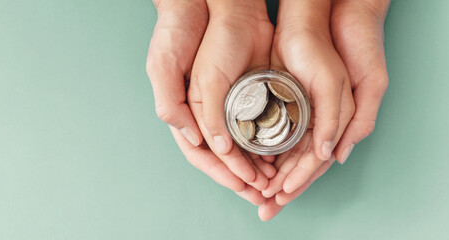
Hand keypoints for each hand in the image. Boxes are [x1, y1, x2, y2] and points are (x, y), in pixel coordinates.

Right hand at [146, 0, 275, 201]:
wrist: (214, 4)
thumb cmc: (179, 31)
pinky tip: (283, 153)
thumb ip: (176, 104)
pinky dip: (268, 142)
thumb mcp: (166, 65)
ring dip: (257, 165)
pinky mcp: (246, 93)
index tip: (244, 185)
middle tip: (264, 193)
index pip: (202, 154)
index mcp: (182, 112)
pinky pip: (257, 125)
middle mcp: (205, 114)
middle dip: (243, 178)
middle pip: (224, 157)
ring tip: (277, 180)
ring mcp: (226, 105)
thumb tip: (201, 142)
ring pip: (243, 146)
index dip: (223, 172)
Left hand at [258, 0, 390, 219]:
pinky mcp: (286, 99)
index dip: (299, 181)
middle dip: (284, 186)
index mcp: (338, 123)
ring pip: (286, 151)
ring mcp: (303, 111)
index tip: (281, 197)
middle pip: (299, 163)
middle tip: (265, 206)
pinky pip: (275, 131)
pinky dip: (265, 149)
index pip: (316, 162)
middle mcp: (321, 121)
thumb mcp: (349, 86)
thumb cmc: (346, 48)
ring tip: (256, 190)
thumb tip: (331, 155)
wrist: (317, 19)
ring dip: (273, 173)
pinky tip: (253, 160)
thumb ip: (341, 120)